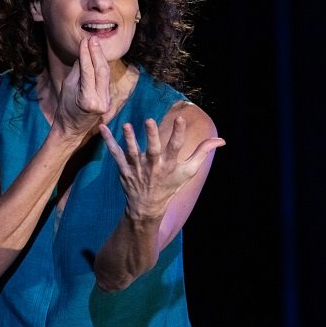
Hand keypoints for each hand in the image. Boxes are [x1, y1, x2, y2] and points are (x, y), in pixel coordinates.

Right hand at [53, 36, 111, 137]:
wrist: (72, 128)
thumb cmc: (65, 108)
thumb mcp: (67, 87)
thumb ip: (78, 70)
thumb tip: (84, 52)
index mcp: (87, 100)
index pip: (88, 72)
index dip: (86, 55)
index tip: (84, 41)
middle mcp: (101, 101)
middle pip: (101, 71)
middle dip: (97, 53)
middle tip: (92, 38)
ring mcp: (106, 102)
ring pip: (106, 74)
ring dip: (101, 57)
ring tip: (95, 42)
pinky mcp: (108, 100)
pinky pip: (105, 79)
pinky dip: (102, 66)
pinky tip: (98, 55)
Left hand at [99, 116, 225, 219]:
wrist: (147, 207)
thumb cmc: (171, 185)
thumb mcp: (189, 171)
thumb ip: (203, 152)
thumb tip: (221, 140)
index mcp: (170, 165)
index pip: (176, 147)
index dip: (179, 133)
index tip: (181, 119)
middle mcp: (154, 166)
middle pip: (153, 150)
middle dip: (152, 136)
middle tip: (149, 121)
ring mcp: (137, 168)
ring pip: (132, 152)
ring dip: (129, 139)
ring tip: (126, 126)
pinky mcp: (124, 170)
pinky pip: (115, 154)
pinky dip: (109, 142)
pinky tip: (103, 128)